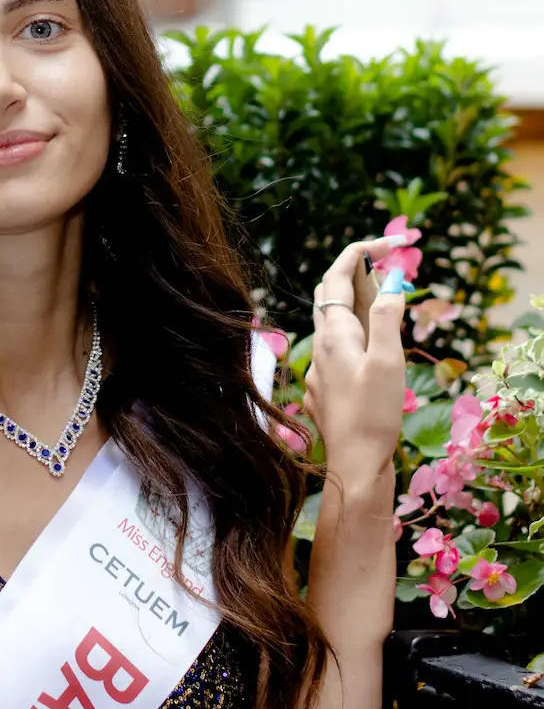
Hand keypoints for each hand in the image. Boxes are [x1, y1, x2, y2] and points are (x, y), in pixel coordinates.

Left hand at [302, 238, 407, 488]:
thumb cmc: (374, 415)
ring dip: (356, 307)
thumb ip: (388, 318)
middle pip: (330, 296)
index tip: (390, 242)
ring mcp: (318, 371)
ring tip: (386, 307)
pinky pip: (334, 353)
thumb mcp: (389, 361)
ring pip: (332, 325)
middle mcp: (319, 348)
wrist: (354, 466)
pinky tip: (371, 354)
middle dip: (357, 274)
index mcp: (334, 335)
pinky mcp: (323, 392)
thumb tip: (391, 281)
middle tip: (390, 269)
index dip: (360, 251)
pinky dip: (353, 338)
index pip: (338, 276)